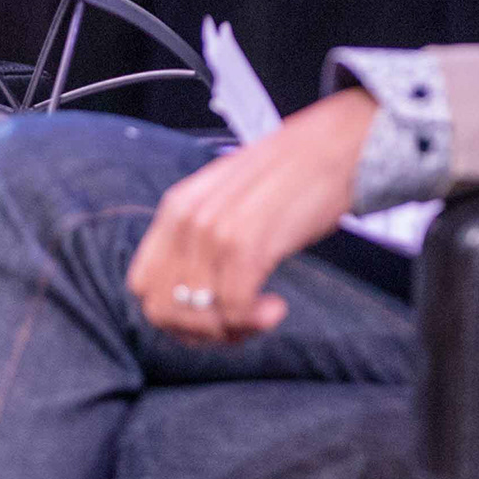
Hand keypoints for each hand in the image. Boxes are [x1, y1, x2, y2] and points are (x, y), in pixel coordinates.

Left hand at [126, 89, 378, 344]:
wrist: (336, 147)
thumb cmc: (290, 176)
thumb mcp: (227, 198)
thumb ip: (202, 235)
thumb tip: (193, 292)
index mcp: (176, 208)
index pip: (141, 285)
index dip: (170, 313)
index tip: (208, 316)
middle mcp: (187, 221)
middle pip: (162, 309)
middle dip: (197, 331)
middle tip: (236, 326)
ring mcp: (215, 233)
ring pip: (197, 315)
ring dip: (230, 329)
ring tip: (260, 316)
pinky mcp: (247, 245)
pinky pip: (234, 308)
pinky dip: (254, 320)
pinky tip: (276, 308)